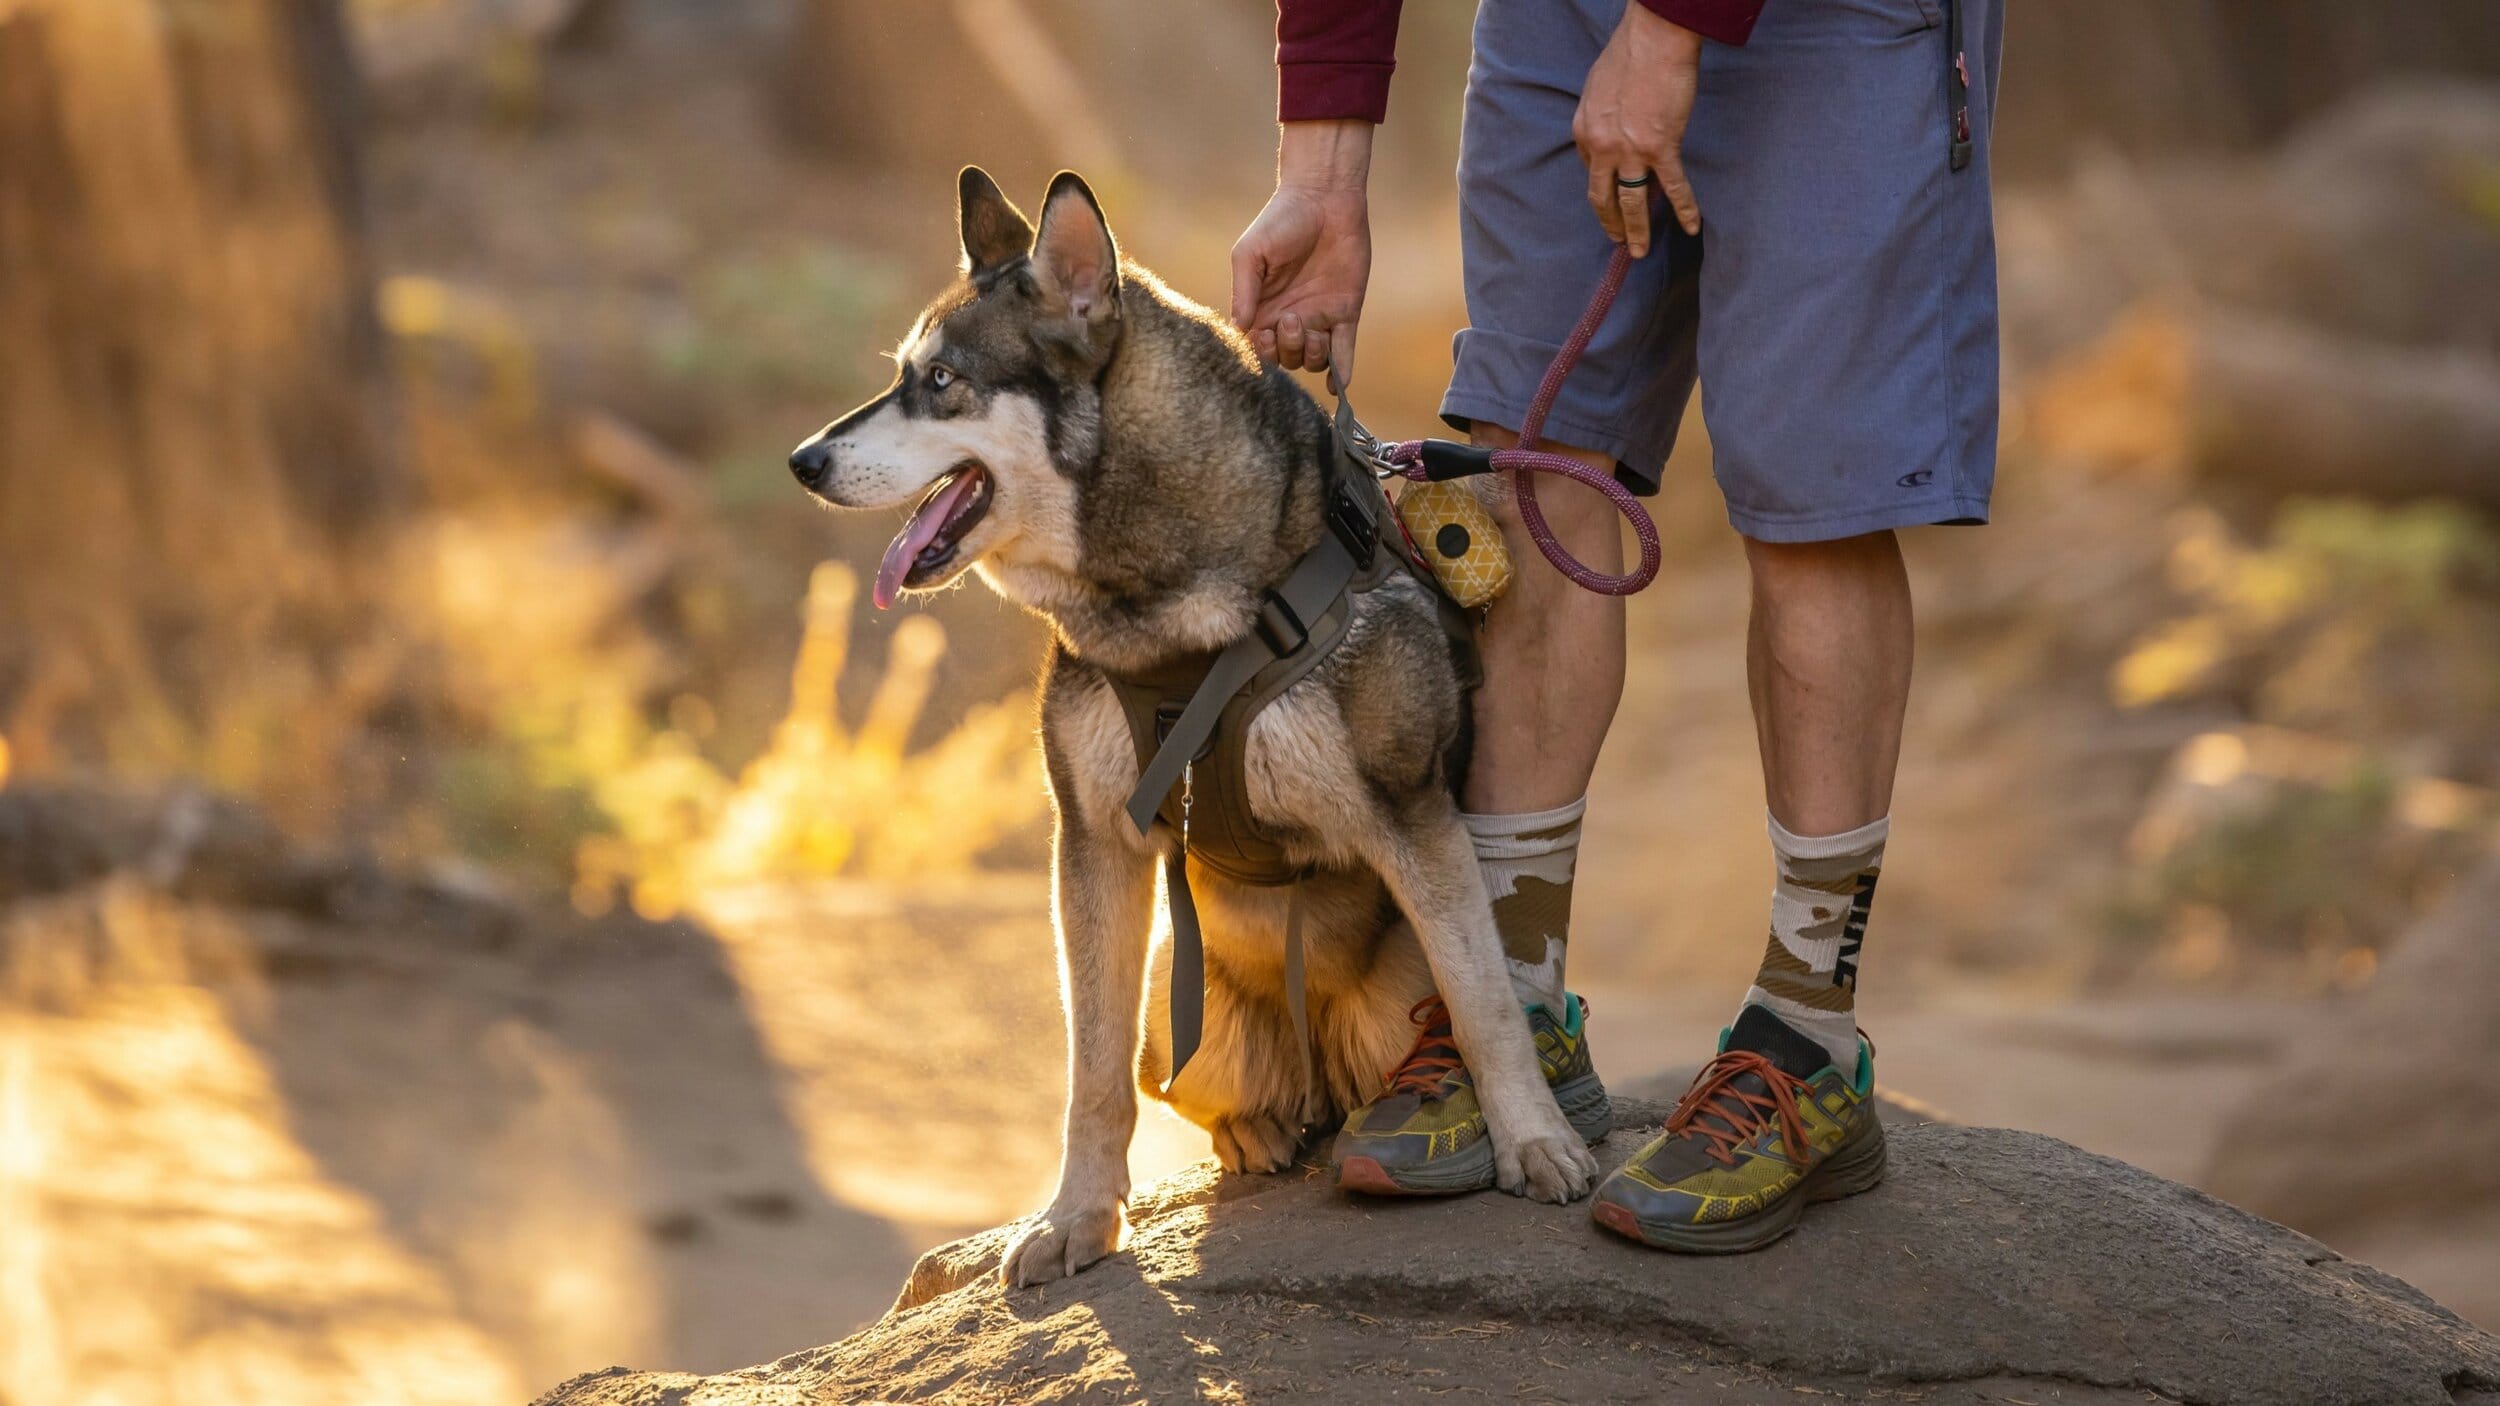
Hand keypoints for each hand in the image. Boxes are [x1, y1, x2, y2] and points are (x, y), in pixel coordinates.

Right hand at [1231, 120, 1373, 382]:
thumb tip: (1241, 328)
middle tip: (1291, 318)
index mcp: (1262, 308)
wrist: (1324, 198)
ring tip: (1312, 327)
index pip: (1258, 348)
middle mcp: (1288, 319)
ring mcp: (1318, 318)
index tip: (1263, 335)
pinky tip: (1340, 387)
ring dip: (1312, 355)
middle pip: (1286, 360)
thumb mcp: (1250, 253)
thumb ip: (1244, 290)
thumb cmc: (1279, 220)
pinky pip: (1344, 352)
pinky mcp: (1345, 312)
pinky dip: (1342, 372)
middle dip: (1287, 349)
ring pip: (1314, 360)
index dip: (1261, 351)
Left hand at [1572, 4, 1703, 257]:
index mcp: (1584, 131)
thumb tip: (1612, 130)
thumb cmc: (1629, 54)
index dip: (1603, 184)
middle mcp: (1601, 147)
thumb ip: (1601, 116)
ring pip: (1630, 202)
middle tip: (1617, 241)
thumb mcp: (1598, 88)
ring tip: (1639, 251)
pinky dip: (1684, 209)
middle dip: (1609, 222)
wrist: (1653, 40)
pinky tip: (1691, 226)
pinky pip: (1672, 187)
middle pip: (1602, 196)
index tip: (1611, 195)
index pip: (1590, 169)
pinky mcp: (1660, 148)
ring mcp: (1629, 151)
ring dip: (1636, 230)